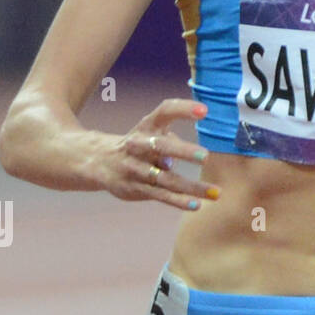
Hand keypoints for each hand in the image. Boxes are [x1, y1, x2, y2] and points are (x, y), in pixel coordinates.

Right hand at [96, 99, 217, 211]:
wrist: (99, 162)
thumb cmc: (140, 144)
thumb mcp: (151, 132)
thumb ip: (173, 139)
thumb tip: (198, 155)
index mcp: (147, 126)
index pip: (165, 111)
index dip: (183, 109)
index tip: (204, 110)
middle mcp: (138, 145)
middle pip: (161, 146)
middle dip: (183, 151)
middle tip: (206, 156)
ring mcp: (135, 168)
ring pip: (166, 178)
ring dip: (191, 186)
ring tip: (215, 192)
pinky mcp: (135, 188)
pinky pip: (160, 195)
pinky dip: (179, 201)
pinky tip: (196, 205)